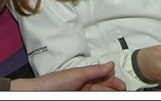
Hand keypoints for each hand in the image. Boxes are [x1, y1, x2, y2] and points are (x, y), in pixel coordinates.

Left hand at [10, 61, 125, 90]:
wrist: (37, 94)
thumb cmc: (54, 82)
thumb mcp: (77, 74)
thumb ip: (95, 70)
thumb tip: (111, 64)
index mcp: (83, 76)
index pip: (102, 77)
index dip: (113, 81)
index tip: (123, 87)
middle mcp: (82, 85)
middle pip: (102, 87)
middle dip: (113, 89)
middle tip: (123, 93)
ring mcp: (79, 93)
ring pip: (97, 93)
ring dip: (107, 93)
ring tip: (117, 95)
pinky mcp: (77, 98)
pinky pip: (90, 96)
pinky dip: (98, 95)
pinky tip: (104, 96)